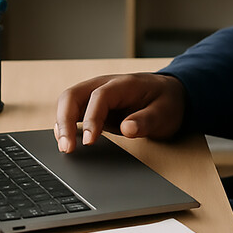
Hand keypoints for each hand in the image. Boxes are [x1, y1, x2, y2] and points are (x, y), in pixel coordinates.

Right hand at [55, 73, 186, 152]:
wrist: (170, 94)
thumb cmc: (166, 102)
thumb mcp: (165, 113)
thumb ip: (147, 120)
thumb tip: (128, 129)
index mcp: (123, 84)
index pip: (99, 96)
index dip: (91, 118)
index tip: (89, 141)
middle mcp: (105, 85)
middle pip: (73, 95)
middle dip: (65, 121)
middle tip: (67, 148)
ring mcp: (96, 94)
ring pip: (68, 103)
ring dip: (62, 124)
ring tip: (65, 149)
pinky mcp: (93, 106)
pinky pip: (73, 112)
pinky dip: (66, 125)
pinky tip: (67, 142)